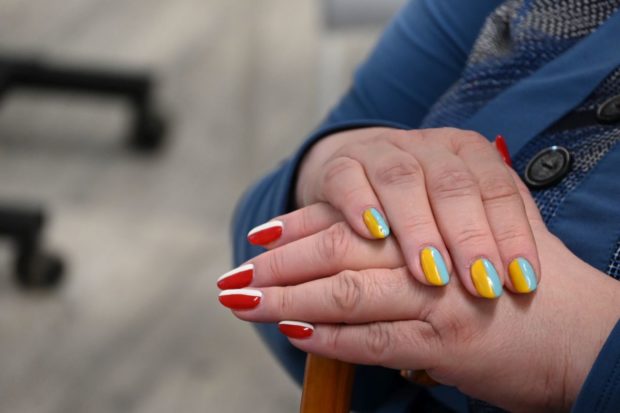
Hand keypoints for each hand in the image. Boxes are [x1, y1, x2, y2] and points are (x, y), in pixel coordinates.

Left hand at [220, 180, 619, 411]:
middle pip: (340, 251)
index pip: (352, 220)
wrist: (585, 333)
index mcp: (436, 221)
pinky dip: (328, 337)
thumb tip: (371, 235)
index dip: (301, 227)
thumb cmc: (530, 284)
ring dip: (287, 299)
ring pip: (346, 293)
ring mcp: (438, 300)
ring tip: (244, 302)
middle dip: (280, 265)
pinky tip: (292, 333)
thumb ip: (429, 233)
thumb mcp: (482, 237)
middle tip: (233, 277)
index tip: (260, 237)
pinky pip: (373, 340)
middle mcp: (432, 255)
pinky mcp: (447, 344)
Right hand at [294, 127, 539, 297]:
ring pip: (402, 180)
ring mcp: (380, 151)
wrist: (360, 188)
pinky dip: (361, 204)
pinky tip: (372, 234)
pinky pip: (348, 179)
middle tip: (482, 285)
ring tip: (431, 274)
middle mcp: (425, 145)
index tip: (522, 282)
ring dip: (419, 228)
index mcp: (466, 151)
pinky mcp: (339, 165)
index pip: (497, 187)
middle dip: (470, 237)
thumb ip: (487, 238)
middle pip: (452, 184)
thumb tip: (525, 283)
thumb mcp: (458, 220)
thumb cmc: (421, 215)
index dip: (512, 233)